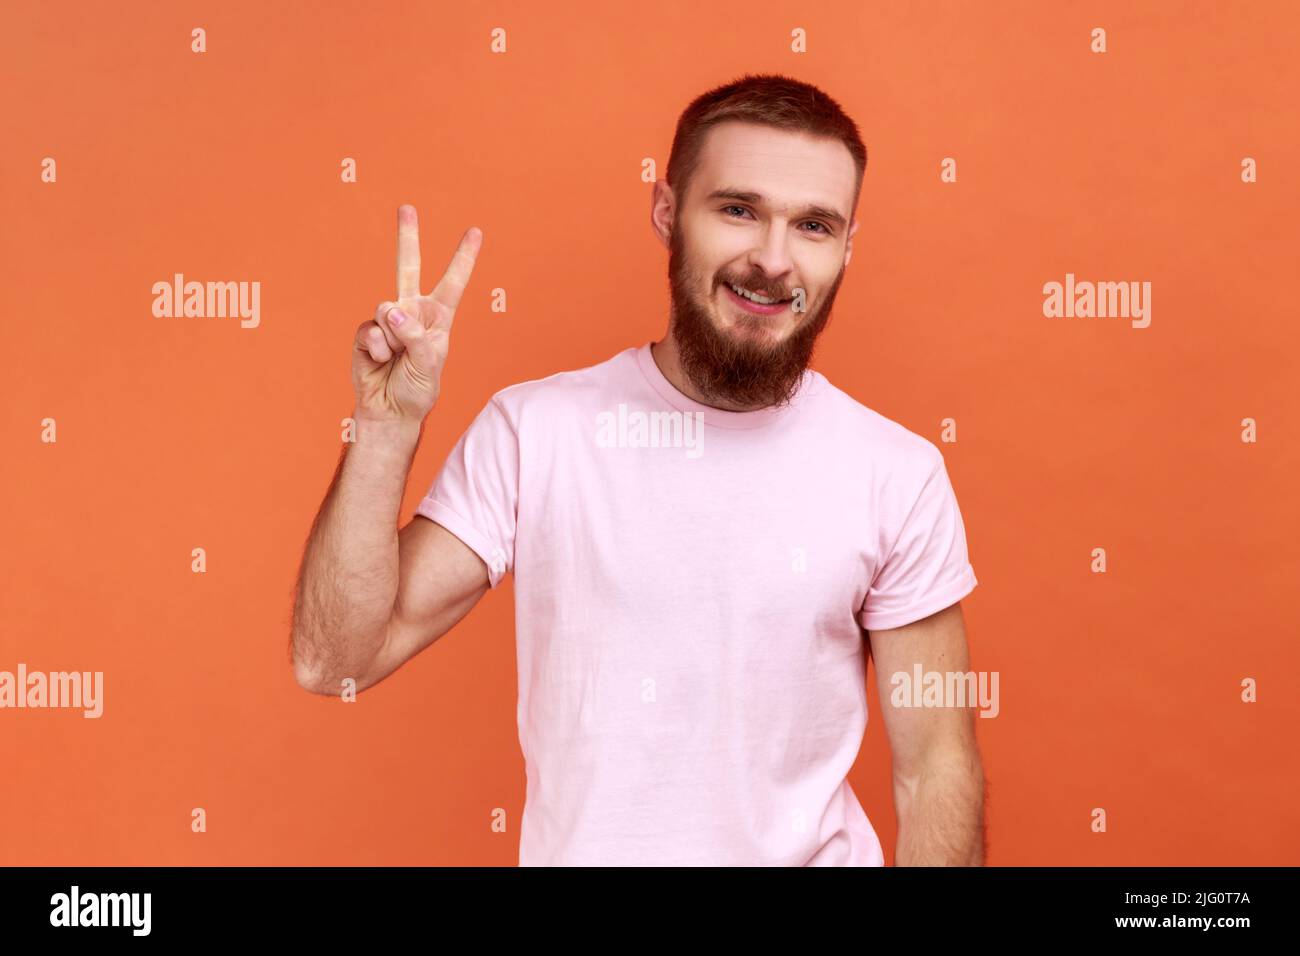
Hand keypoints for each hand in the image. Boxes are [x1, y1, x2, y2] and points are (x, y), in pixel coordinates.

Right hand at [352, 204, 481, 423]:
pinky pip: (370, 330)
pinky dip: (376, 348)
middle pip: (408, 267)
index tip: (476, 232)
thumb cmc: (417, 389)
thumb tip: (389, 310)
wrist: (389, 411)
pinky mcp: (365, 331)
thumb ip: (413, 334)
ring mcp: (387, 319)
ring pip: (386, 309)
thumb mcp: (428, 363)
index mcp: (437, 317)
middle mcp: (412, 312)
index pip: (453, 282)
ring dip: (393, 338)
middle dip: (407, 236)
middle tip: (406, 208)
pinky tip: (379, 361)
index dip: (464, 257)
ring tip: (396, 358)